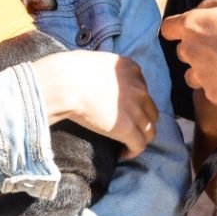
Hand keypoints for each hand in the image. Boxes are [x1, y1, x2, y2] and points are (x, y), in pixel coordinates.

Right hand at [31, 50, 157, 157]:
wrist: (65, 84)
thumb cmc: (70, 70)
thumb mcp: (95, 61)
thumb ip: (105, 69)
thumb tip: (96, 78)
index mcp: (130, 69)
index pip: (143, 89)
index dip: (135, 102)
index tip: (124, 110)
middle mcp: (138, 88)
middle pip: (150, 111)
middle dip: (141, 121)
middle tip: (128, 128)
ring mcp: (135, 109)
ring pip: (150, 130)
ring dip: (140, 138)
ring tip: (127, 145)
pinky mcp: (127, 128)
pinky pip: (139, 145)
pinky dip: (133, 151)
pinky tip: (122, 154)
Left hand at [162, 0, 216, 105]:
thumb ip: (207, 7)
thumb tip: (196, 13)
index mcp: (192, 26)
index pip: (167, 29)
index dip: (178, 30)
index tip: (189, 32)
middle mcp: (190, 51)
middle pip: (183, 52)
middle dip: (196, 50)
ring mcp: (201, 75)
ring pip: (192, 75)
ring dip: (204, 71)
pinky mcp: (213, 95)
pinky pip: (210, 90)